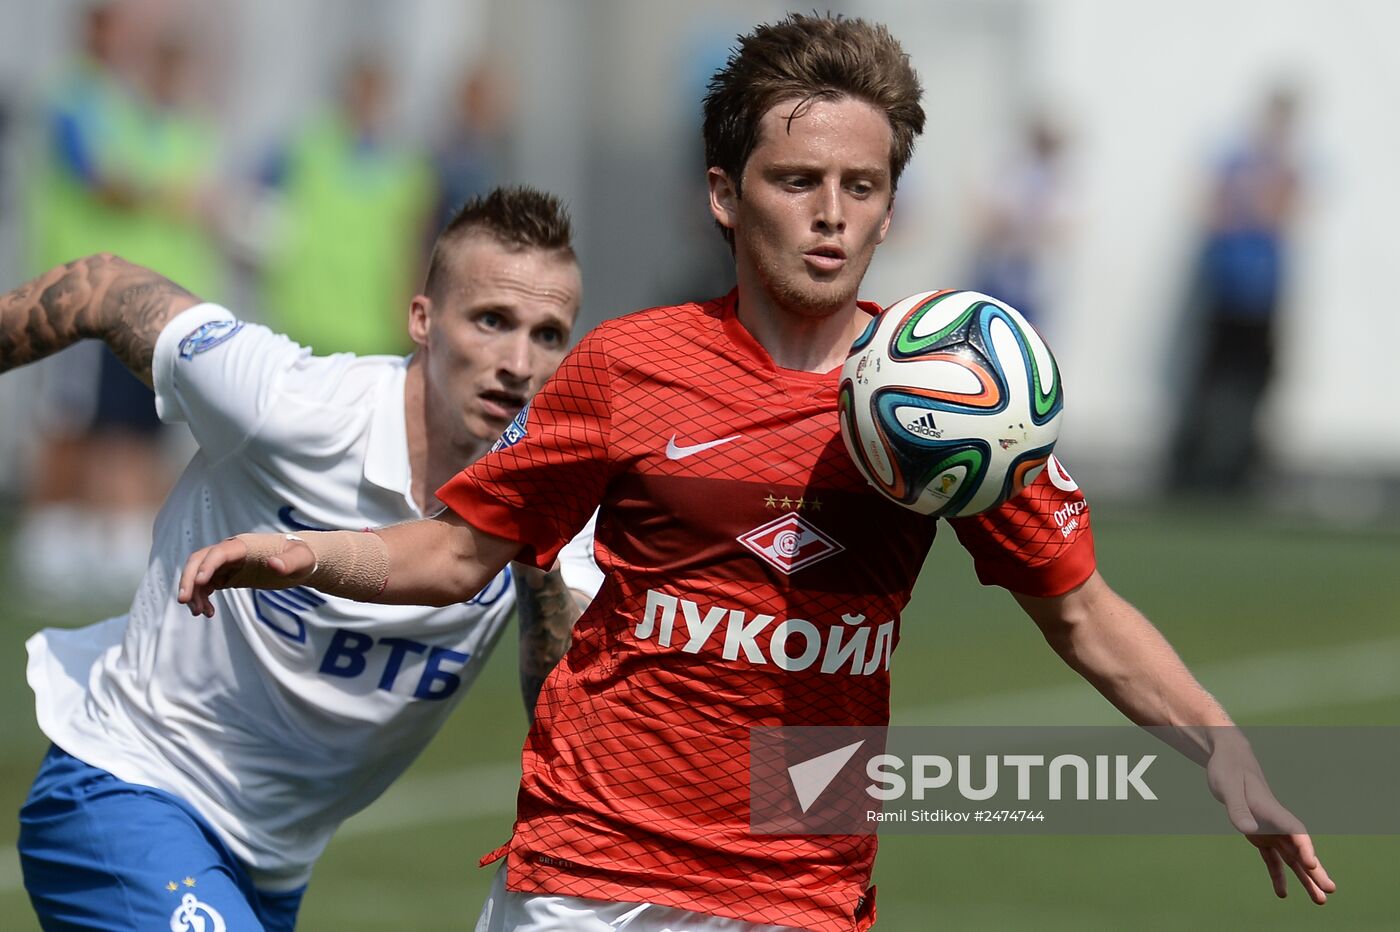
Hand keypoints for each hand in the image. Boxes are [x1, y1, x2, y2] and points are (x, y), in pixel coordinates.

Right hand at [178, 533, 316, 616]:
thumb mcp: (301, 561)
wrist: (299, 561)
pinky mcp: (228, 574)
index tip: (202, 582)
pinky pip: (206, 584)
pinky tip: (208, 612)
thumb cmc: (302, 558)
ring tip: (201, 613)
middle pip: (200, 560)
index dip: (208, 565)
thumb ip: (289, 563)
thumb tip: (274, 565)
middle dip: (189, 578)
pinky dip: (202, 597)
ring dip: (195, 592)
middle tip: (184, 601)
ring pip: (199, 574)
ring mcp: (227, 563)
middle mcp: (231, 551)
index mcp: (245, 545)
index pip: (219, 552)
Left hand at [1206, 741, 1336, 903]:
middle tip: (1329, 891)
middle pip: (1300, 849)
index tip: (1311, 863)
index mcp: (1272, 810)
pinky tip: (1282, 893)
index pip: (1295, 831)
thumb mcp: (1228, 787)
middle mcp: (1276, 822)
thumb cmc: (1228, 770)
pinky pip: (1271, 859)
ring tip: (1319, 901)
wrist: (1229, 760)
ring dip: (1305, 878)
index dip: (1305, 847)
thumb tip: (1249, 830)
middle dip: (1315, 870)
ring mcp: (1270, 830)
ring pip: (1292, 858)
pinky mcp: (1259, 835)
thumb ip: (1238, 808)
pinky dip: (1277, 875)